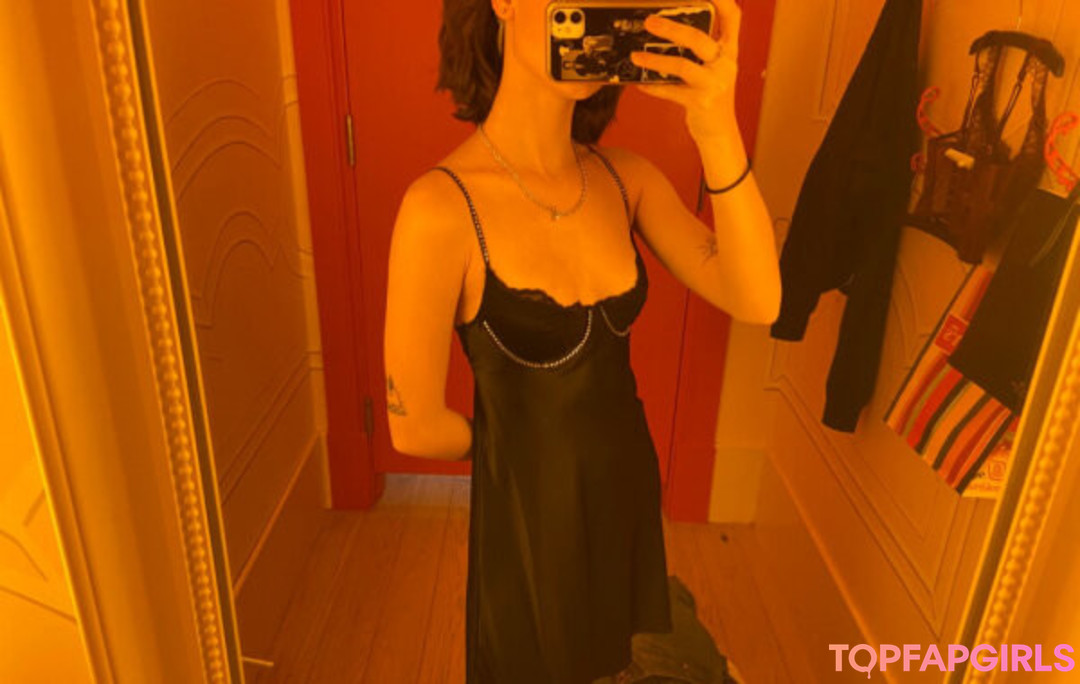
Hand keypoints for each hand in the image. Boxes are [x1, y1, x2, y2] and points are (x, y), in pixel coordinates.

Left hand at [629, 0, 741, 142]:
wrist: (720, 131)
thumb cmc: (712, 95)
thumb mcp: (714, 67)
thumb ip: (702, 47)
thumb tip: (670, 26)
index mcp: (729, 51)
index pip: (732, 17)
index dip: (722, 0)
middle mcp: (725, 64)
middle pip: (699, 38)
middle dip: (672, 28)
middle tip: (649, 21)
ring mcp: (715, 84)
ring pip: (683, 66)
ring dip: (655, 60)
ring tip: (635, 55)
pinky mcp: (701, 103)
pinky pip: (671, 91)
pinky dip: (653, 86)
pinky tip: (639, 83)